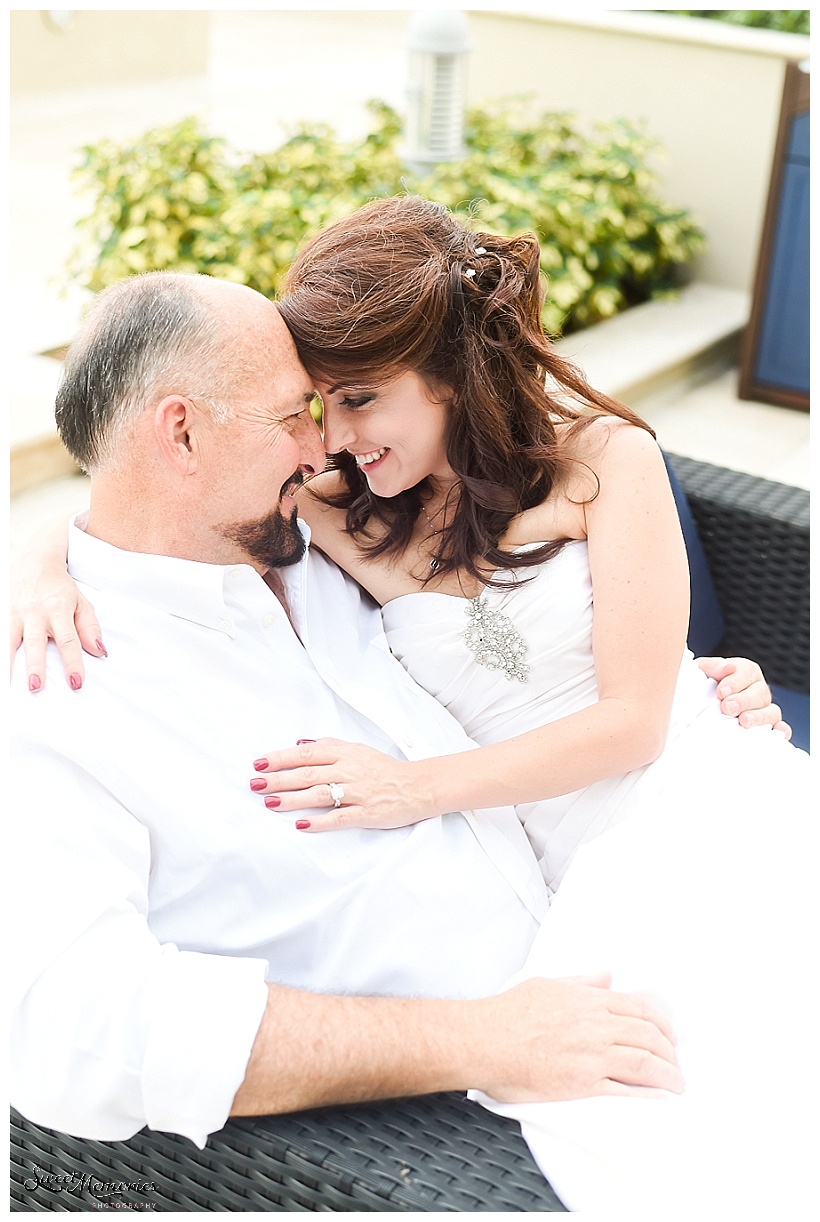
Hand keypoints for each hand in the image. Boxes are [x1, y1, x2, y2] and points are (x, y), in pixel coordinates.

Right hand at [10, 567, 104, 691]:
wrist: (33, 561)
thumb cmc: (60, 587)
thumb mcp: (80, 602)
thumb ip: (89, 627)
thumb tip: (100, 651)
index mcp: (58, 610)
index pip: (68, 640)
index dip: (72, 663)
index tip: (76, 682)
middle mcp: (35, 613)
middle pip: (36, 643)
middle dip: (35, 665)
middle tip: (36, 686)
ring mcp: (14, 613)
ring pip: (9, 640)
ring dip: (8, 663)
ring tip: (8, 685)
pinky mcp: (1, 613)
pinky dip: (0, 650)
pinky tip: (2, 672)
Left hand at [251, 738, 435, 830]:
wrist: (418, 786)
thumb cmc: (385, 769)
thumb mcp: (358, 749)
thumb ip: (329, 746)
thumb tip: (300, 744)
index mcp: (345, 754)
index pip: (307, 754)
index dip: (281, 758)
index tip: (259, 764)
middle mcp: (349, 771)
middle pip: (308, 774)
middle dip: (279, 779)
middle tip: (256, 784)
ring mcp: (358, 793)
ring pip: (320, 794)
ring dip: (293, 799)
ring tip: (270, 803)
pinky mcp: (367, 813)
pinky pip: (340, 817)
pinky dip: (320, 821)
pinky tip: (301, 824)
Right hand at [472, 973, 682, 1101]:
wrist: (483, 1040)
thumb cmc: (508, 1014)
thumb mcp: (548, 984)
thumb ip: (581, 981)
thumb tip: (606, 976)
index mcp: (588, 1001)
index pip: (640, 1009)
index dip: (661, 1024)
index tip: (668, 1035)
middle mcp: (595, 1026)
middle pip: (649, 1036)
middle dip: (670, 1052)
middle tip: (676, 1063)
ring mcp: (591, 1056)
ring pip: (644, 1063)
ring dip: (667, 1074)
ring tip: (675, 1083)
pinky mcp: (581, 1084)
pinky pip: (624, 1091)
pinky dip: (646, 1096)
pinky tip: (658, 1099)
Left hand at [696, 656, 790, 738]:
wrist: (696, 708)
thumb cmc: (700, 688)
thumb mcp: (702, 672)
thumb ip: (713, 667)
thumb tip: (727, 667)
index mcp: (744, 672)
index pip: (746, 672)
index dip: (735, 682)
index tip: (721, 692)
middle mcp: (758, 690)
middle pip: (760, 693)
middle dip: (743, 700)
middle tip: (727, 707)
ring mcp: (764, 710)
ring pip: (771, 711)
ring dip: (759, 716)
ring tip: (744, 721)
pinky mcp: (767, 728)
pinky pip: (781, 730)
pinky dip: (781, 731)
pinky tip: (776, 732)